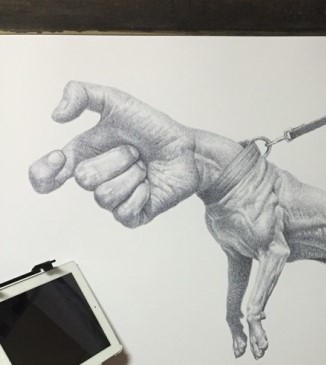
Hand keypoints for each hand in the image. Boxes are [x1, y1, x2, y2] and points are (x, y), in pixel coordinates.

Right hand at [29, 81, 201, 227]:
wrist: (187, 148)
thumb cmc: (153, 128)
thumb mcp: (117, 102)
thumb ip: (82, 94)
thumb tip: (55, 116)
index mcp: (83, 155)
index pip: (45, 176)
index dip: (45, 172)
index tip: (60, 158)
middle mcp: (96, 180)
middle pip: (84, 179)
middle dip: (116, 158)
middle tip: (135, 151)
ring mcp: (114, 200)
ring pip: (104, 197)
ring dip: (130, 175)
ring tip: (144, 166)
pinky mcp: (133, 216)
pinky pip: (123, 212)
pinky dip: (140, 193)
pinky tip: (150, 184)